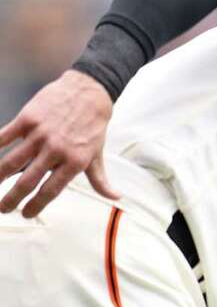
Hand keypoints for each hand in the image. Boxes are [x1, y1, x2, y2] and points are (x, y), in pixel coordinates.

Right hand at [0, 70, 118, 218]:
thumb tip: (115, 197)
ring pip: (13, 161)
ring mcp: (40, 135)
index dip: (36, 205)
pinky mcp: (28, 118)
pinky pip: (5, 135)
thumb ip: (100, 179)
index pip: (50, 191)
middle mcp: (55, 151)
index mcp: (73, 163)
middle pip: (28, 181)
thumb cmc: (93, 126)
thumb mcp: (97, 155)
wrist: (88, 92)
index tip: (25, 214)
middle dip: (12, 198)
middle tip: (4, 209)